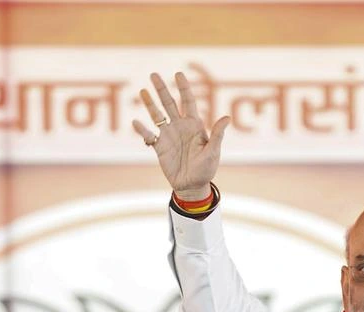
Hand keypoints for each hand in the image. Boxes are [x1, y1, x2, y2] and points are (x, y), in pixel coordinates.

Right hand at [133, 72, 231, 200]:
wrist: (192, 186)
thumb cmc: (206, 169)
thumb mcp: (213, 152)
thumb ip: (217, 134)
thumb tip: (227, 118)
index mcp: (194, 125)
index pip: (188, 101)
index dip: (183, 88)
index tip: (178, 74)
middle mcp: (180, 126)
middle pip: (169, 103)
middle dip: (162, 89)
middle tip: (154, 74)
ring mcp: (168, 135)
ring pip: (157, 115)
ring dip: (149, 104)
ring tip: (142, 91)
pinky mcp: (159, 147)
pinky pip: (148, 135)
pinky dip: (142, 130)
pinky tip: (136, 122)